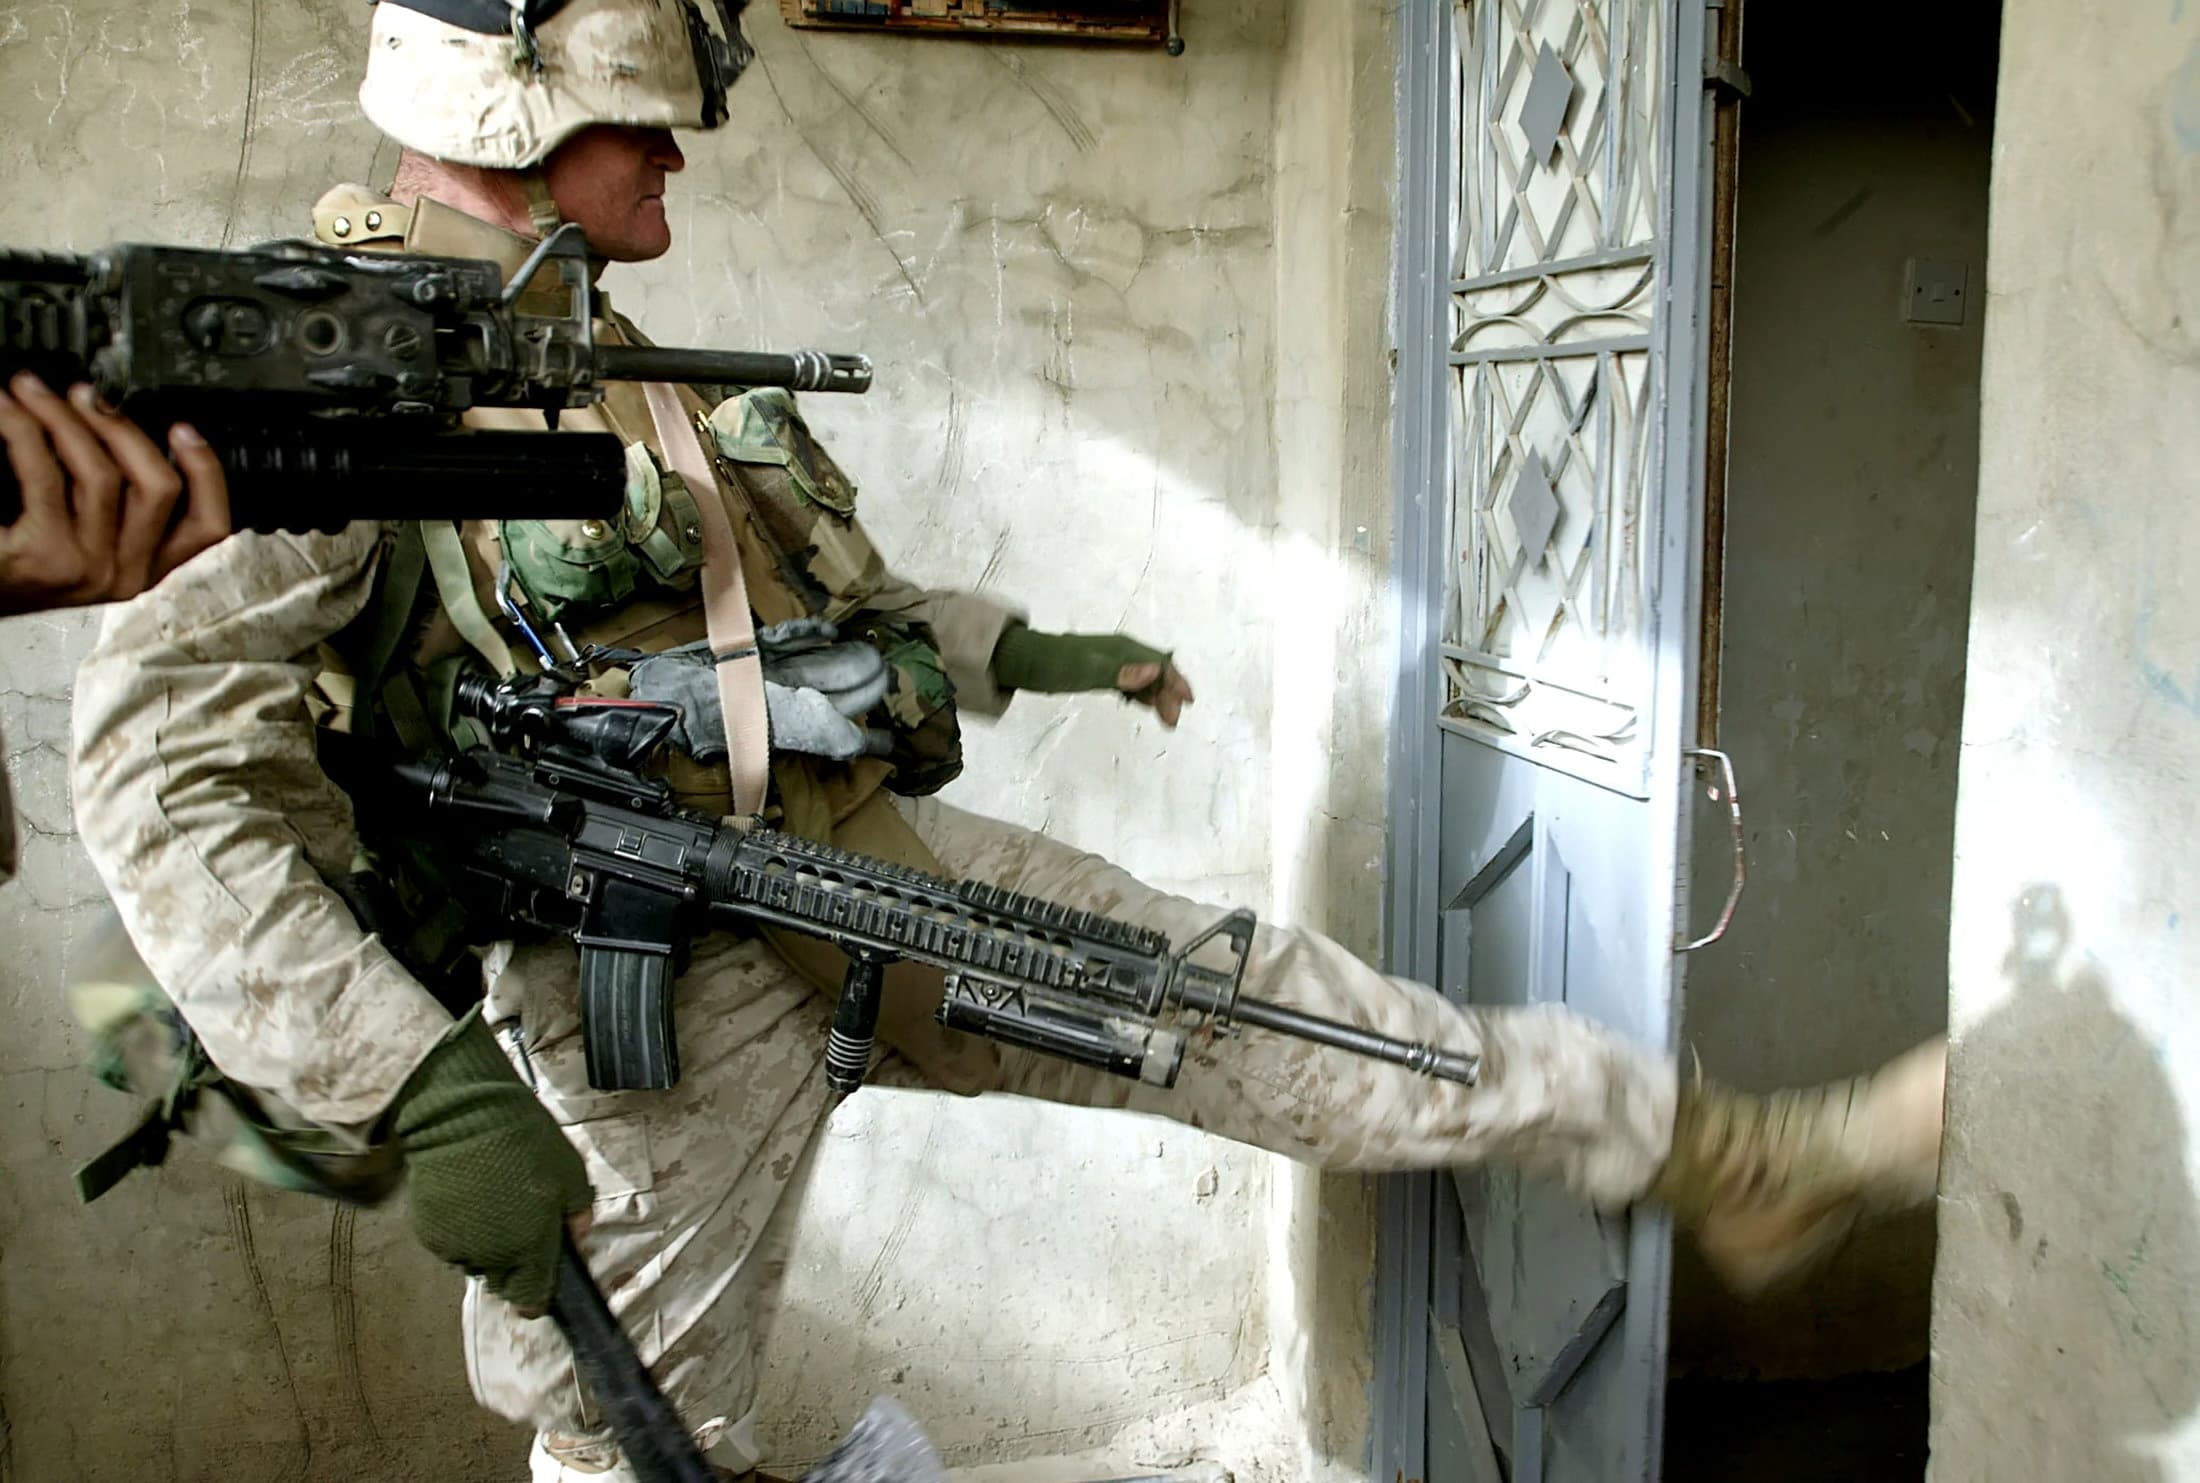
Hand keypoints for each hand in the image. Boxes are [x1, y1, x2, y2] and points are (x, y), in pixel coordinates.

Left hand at [0, 373, 229, 617]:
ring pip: (103, 475)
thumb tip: (119, 429)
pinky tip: (7, 411)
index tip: (183, 428)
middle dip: (123, 428)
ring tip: (32, 391)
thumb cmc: (14, 559)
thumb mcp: (84, 538)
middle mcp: (126, 575)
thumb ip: (115, 504)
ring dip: (64, 419)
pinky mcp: (46, 556)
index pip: (207, 527)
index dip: (206, 472)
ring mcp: (90, 569)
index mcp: (144, 570)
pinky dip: (23, 430)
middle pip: (159, 488)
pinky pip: (45, 474)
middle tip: (85, 395)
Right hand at [392, 1010, 592, 1315]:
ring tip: (491, 1204)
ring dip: (485, 1246)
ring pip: (475, 1262)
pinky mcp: (428, 1232)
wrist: (461, 1116)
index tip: (539, 1291)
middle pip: (503, 1281)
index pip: (532, 1298)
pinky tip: (467, 1197)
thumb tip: (578, 1236)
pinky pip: (450, 1243)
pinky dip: (459, 1230)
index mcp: (530, 1247)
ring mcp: (455, 1246)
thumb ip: (578, 1212)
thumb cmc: (524, 1141)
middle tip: (518, 1226)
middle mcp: (491, 1257)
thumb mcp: (570, 1171)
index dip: (538, 1297)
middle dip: (513, 1265)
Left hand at [989, 625, 1195, 728]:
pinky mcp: (1099, 670)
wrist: (1019, 660)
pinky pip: (1130, 681)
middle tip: (1171, 722)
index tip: (1186, 705)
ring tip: (1165, 718)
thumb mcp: (1083, 671)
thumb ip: (1118, 673)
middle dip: (1168, 693)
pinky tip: (1143, 704)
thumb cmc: (1050, 665)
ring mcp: (1110, 660)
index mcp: (1122, 649)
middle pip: (1155, 670)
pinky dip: (1141, 693)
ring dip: (1157, 695)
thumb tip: (1153, 672)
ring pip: (1144, 676)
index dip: (1174, 683)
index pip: (1159, 664)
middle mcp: (1120, 651)